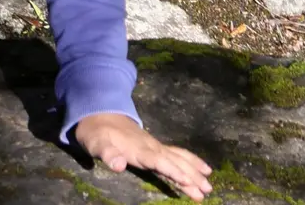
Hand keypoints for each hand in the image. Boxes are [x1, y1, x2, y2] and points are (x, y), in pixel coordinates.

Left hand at [73, 114, 213, 200]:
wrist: (99, 114)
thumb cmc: (96, 133)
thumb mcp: (96, 144)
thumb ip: (107, 154)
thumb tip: (118, 166)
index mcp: (138, 149)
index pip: (158, 161)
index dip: (172, 171)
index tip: (188, 181)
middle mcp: (151, 147)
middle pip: (174, 161)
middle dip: (191, 175)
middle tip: (207, 189)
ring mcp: (155, 146)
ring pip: (179, 158)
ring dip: (195, 171)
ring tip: (208, 185)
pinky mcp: (156, 147)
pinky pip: (178, 154)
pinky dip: (192, 161)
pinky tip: (203, 169)